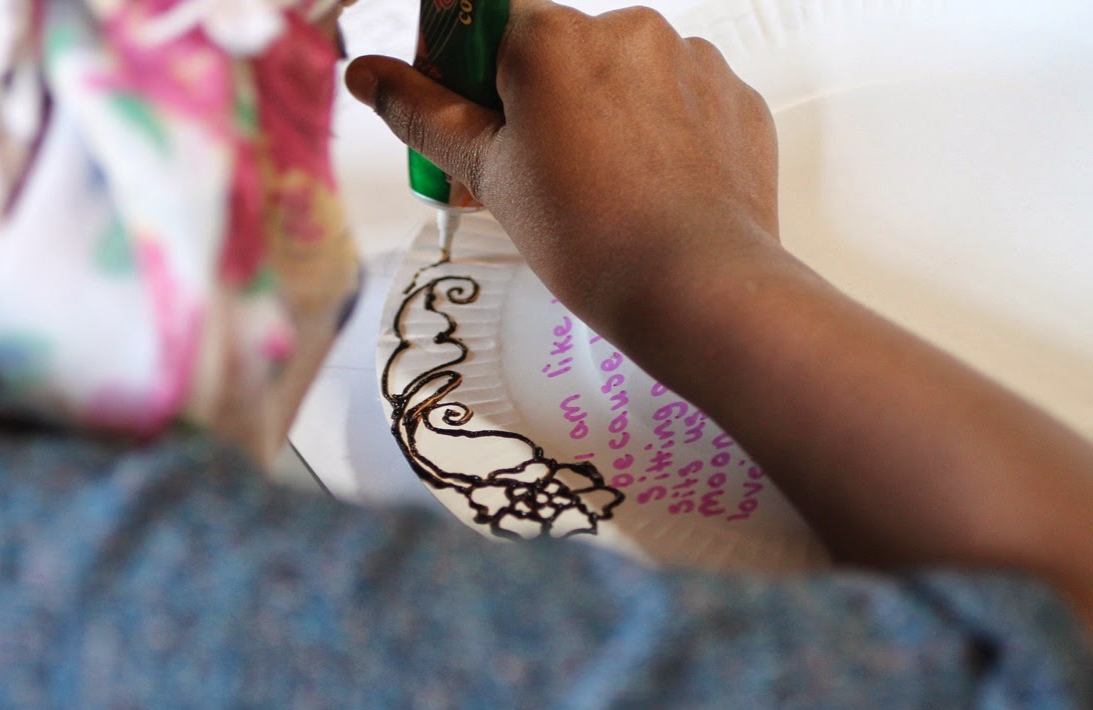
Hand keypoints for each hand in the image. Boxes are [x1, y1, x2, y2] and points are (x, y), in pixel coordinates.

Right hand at [344, 0, 780, 336]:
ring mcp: (692, 60)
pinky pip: (683, 101)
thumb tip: (366, 74)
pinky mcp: (736, 98)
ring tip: (607, 194)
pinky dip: (664, 135)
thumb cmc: (586, 238)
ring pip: (626, 78)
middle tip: (541, 180)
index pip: (488, 30)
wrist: (695, 288)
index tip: (481, 133)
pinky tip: (653, 190)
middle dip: (545, 106)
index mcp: (552, 39)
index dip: (475, 84)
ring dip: (607, 118)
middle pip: (562, 54)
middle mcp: (627, 28)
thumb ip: (424, 114)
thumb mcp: (489, 176)